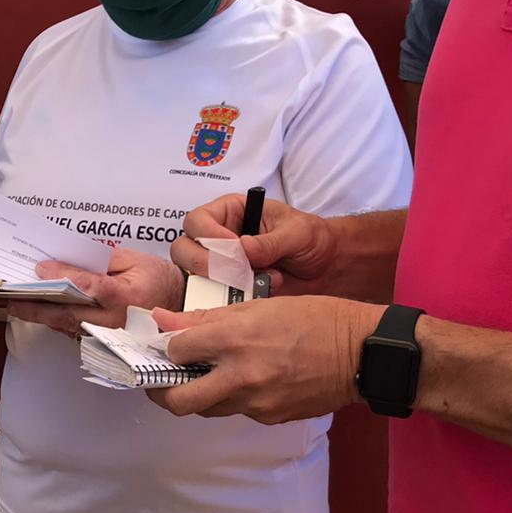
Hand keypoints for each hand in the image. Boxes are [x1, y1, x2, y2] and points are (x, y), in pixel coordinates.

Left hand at [8, 247, 185, 337]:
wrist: (176, 307)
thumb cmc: (157, 281)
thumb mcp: (134, 259)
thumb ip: (100, 260)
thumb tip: (66, 259)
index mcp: (128, 296)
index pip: (91, 286)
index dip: (64, 276)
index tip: (41, 268)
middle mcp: (117, 321)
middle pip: (70, 314)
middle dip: (38, 306)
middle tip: (12, 297)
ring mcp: (109, 337)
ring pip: (67, 328)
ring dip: (40, 316)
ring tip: (15, 303)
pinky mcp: (103, 344)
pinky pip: (72, 333)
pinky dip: (53, 322)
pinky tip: (36, 312)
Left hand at [145, 297, 383, 423]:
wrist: (362, 353)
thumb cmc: (317, 318)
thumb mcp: (261, 306)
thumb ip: (209, 317)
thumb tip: (164, 320)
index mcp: (236, 339)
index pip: (176, 350)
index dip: (169, 345)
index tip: (171, 342)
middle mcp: (241, 376)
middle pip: (178, 400)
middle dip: (162, 391)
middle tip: (162, 379)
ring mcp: (256, 403)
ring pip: (207, 409)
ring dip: (197, 395)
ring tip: (205, 376)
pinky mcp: (270, 418)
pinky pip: (238, 411)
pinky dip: (232, 398)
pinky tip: (246, 380)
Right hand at [172, 194, 337, 296]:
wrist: (327, 268)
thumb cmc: (312, 239)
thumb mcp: (297, 232)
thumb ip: (271, 240)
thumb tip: (244, 248)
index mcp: (231, 212)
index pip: (198, 219)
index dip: (207, 233)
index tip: (231, 246)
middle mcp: (219, 238)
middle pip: (184, 248)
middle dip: (202, 262)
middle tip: (230, 272)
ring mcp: (220, 266)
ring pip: (192, 275)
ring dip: (216, 282)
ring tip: (249, 282)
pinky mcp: (228, 290)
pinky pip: (213, 297)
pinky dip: (228, 300)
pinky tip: (255, 294)